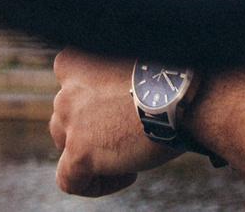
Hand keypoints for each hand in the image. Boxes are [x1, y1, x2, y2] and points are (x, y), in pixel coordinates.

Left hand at [51, 49, 177, 195]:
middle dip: (94, 133)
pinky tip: (130, 172)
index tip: (123, 112)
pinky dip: (97, 184)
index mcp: (73, 62)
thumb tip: (114, 105)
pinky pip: (70, 180)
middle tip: (130, 134)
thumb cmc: (167, 78)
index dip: (95, 107)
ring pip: (67, 148)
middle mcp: (64, 90)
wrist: (180, 95)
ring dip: (95, 155)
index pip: (69, 91)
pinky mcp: (79, 152)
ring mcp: (69, 121)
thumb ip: (109, 80)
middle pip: (66, 121)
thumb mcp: (129, 67)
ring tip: (131, 153)